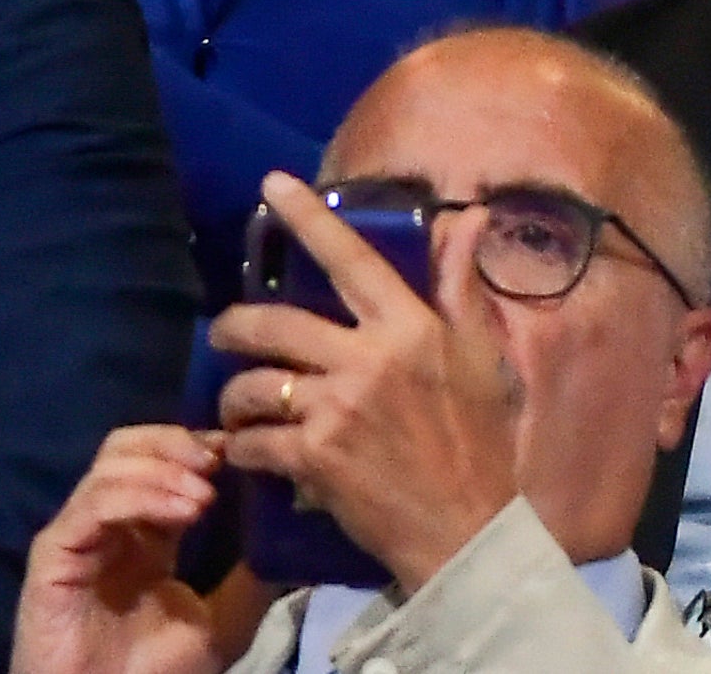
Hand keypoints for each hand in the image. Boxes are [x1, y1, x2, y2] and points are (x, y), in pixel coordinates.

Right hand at [12, 424, 233, 673]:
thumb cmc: (159, 673)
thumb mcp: (227, 619)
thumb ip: (255, 575)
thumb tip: (295, 532)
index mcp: (148, 531)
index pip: (164, 458)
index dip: (205, 444)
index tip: (247, 449)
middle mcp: (112, 525)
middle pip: (132, 445)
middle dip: (181, 442)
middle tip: (224, 461)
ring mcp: (80, 537)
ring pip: (112, 464)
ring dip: (167, 468)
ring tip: (207, 496)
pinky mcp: (54, 557)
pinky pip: (92, 505)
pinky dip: (141, 495)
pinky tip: (184, 512)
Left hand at [210, 174, 522, 595]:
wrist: (467, 527)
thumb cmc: (480, 439)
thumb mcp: (484, 355)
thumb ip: (461, 286)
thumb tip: (467, 216)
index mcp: (412, 327)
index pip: (351, 258)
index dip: (307, 219)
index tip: (272, 184)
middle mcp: (370, 358)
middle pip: (274, 322)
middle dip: (235, 325)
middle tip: (227, 334)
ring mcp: (337, 409)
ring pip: (252, 384)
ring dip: (234, 397)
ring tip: (238, 408)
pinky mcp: (312, 459)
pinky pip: (252, 441)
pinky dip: (243, 448)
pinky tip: (251, 454)